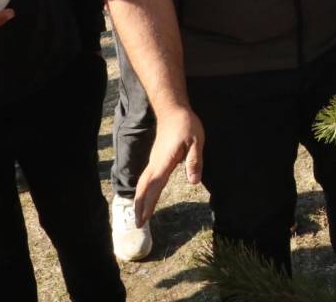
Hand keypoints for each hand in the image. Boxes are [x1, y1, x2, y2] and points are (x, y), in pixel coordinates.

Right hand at [134, 106, 204, 226]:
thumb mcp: (197, 141)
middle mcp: (155, 163)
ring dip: (140, 200)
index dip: (149, 203)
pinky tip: (144, 197)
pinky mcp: (155, 159)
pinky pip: (146, 178)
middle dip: (140, 207)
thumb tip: (194, 182)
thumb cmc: (186, 124)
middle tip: (138, 225)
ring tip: (138, 216)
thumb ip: (195, 160)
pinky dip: (143, 191)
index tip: (144, 219)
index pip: (154, 186)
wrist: (173, 110)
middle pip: (143, 188)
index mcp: (165, 161)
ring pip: (142, 183)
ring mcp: (154, 161)